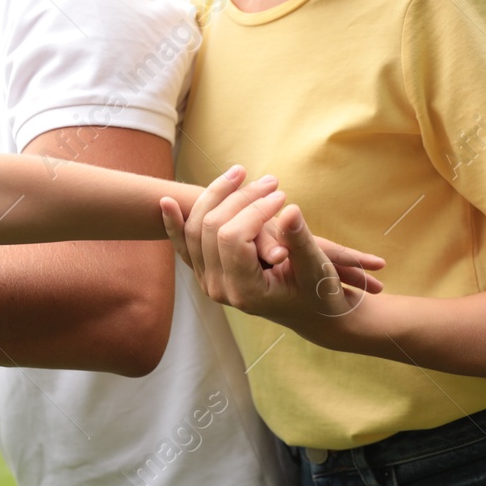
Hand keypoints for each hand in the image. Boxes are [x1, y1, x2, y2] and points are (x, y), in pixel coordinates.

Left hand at [160, 169, 383, 329]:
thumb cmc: (320, 291)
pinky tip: (165, 201)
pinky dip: (174, 223)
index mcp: (245, 291)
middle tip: (271, 181)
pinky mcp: (206, 272)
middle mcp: (219, 289)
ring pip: (196, 230)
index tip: (281, 194)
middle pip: (212, 229)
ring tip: (241, 173)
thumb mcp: (316, 268)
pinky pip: (184, 245)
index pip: (234, 238)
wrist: (313, 313)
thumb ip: (299, 241)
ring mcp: (208, 281)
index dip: (254, 210)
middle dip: (239, 198)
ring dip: (215, 197)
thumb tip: (288, 210)